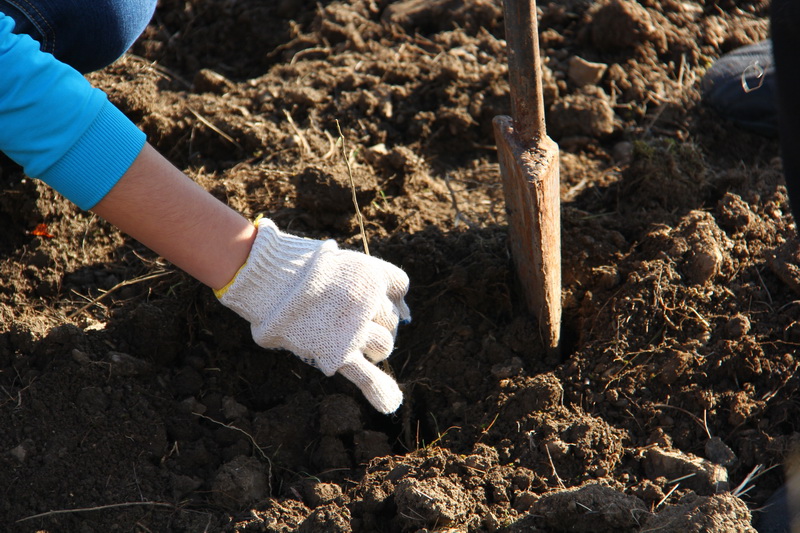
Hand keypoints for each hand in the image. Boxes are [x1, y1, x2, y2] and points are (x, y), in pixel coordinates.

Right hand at [216, 218, 410, 412]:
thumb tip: (407, 314)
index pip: (400, 285)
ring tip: (350, 337)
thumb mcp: (344, 259)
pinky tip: (390, 403)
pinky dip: (379, 390)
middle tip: (344, 312)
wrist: (268, 280)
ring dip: (373, 344)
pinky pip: (365, 376)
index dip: (388, 289)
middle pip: (392, 317)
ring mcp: (354, 330)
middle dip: (375, 317)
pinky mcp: (337, 353)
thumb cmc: (303, 268)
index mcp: (371, 275)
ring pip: (384, 345)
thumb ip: (379, 278)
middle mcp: (368, 303)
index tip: (370, 291)